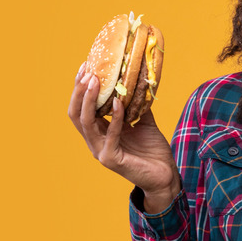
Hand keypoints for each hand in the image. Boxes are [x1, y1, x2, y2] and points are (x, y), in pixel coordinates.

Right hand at [68, 63, 180, 212]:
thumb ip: (136, 105)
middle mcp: (95, 141)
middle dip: (79, 91)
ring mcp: (100, 151)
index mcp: (99, 132)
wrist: (165, 175)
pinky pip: (110, 134)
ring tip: (95, 81)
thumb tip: (138, 80)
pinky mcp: (111, 159)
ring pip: (86, 123)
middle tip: (87, 70)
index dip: (80, 88)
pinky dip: (114, 117)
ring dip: (89, 100)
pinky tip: (118, 102)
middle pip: (77, 113)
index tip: (86, 66)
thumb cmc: (152, 150)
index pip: (82, 108)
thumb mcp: (144, 121)